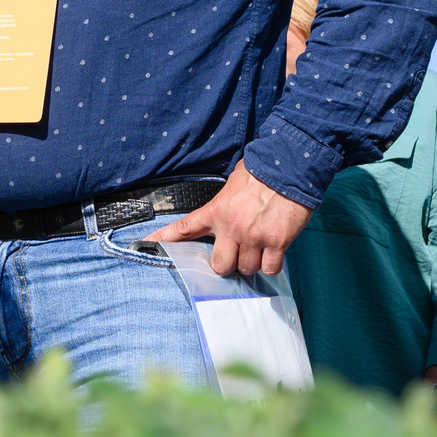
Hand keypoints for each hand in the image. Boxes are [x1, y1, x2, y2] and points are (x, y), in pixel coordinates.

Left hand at [149, 160, 313, 276]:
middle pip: (220, 266)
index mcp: (217, 210)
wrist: (290, 166)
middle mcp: (232, 227)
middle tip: (239, 252)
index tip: (147, 242)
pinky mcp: (277, 243)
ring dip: (253, 262)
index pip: (185, 227)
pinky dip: (272, 264)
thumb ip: (224, 204)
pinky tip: (275, 250)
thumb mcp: (233, 184)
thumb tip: (224, 214)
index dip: (164, 238)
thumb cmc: (263, 171)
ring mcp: (254, 237)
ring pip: (246, 269)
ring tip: (262, 245)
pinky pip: (270, 268)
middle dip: (228, 263)